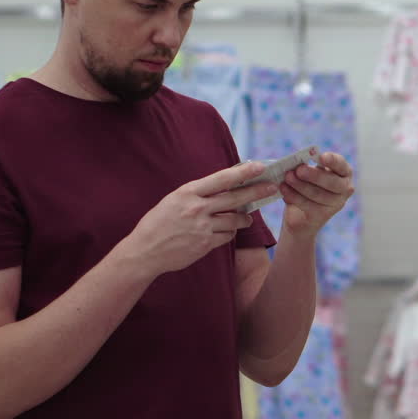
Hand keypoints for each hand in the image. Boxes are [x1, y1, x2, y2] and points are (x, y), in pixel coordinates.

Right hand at [120, 162, 279, 278]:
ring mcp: (202, 227)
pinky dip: (229, 234)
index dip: (243, 172)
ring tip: (247, 218)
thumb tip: (225, 186)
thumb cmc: (159, 222)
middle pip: (235, 199)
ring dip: (243, 219)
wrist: (144, 251)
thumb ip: (198, 194)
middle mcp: (197, 208)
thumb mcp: (174, 200)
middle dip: (257, 192)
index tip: (260, 166)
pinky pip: (227, 237)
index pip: (222, 179)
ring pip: (235, 220)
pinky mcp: (205, 244)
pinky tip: (225, 232)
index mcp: (188, 192)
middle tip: (272, 188)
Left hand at [279, 151, 354, 238]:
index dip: (332, 161)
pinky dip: (294, 197)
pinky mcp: (323, 215)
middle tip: (298, 170)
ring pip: (318, 194)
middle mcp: (345, 188)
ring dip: (300, 186)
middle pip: (332, 182)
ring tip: (286, 179)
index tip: (321, 156)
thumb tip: (295, 165)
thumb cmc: (307, 185)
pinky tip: (284, 192)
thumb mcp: (309, 173)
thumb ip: (306, 167)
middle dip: (314, 175)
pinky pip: (309, 206)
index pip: (341, 165)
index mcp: (343, 172)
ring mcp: (336, 204)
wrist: (301, 214)